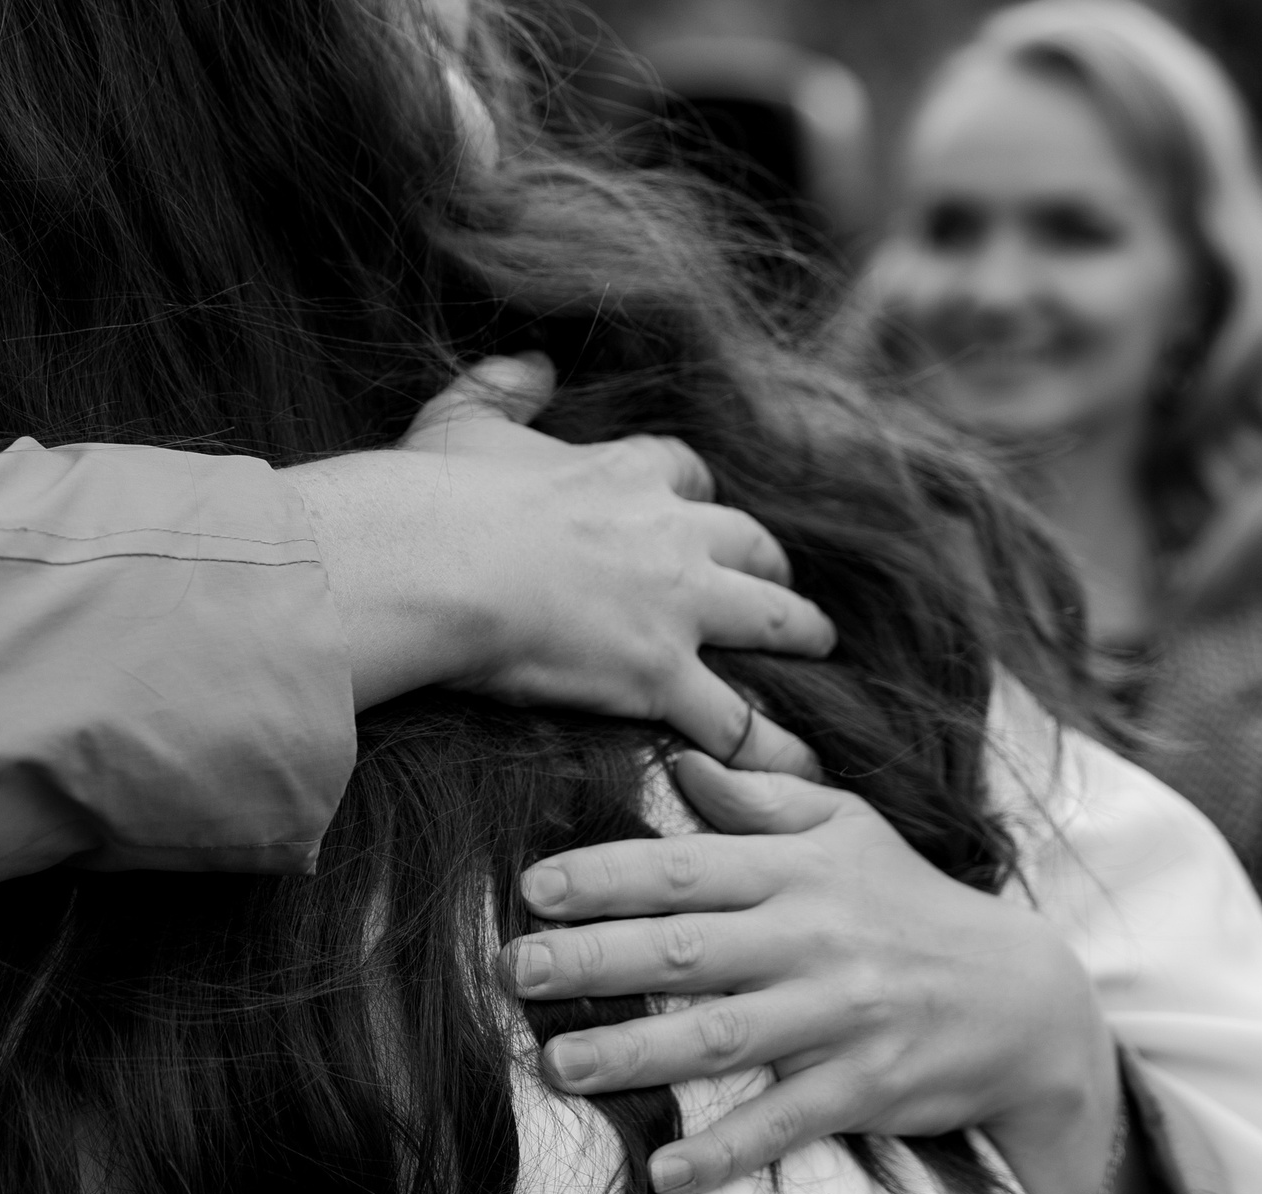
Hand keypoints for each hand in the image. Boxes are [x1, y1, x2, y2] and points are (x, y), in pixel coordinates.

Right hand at [287, 354, 830, 775]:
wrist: (439, 564)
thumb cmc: (441, 495)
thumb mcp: (464, 419)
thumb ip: (504, 387)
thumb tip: (532, 362)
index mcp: (626, 470)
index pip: (687, 472)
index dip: (696, 494)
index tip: (695, 508)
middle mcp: (670, 535)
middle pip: (750, 542)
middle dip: (770, 561)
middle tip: (779, 581)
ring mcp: (675, 608)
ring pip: (771, 620)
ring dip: (801, 634)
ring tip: (822, 649)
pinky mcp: (661, 675)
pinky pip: (736, 719)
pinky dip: (770, 744)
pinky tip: (797, 763)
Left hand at [507, 752, 1122, 1193]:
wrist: (1028, 998)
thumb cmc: (912, 904)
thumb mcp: (851, 829)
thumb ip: (765, 796)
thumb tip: (681, 759)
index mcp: (800, 871)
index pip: (686, 868)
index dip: (606, 876)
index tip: (532, 889)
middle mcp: (814, 938)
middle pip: (686, 949)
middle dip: (592, 959)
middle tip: (513, 971)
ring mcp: (840, 1016)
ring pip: (720, 1036)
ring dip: (633, 1053)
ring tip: (558, 1064)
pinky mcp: (865, 1086)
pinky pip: (783, 1122)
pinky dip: (724, 1150)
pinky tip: (663, 1171)